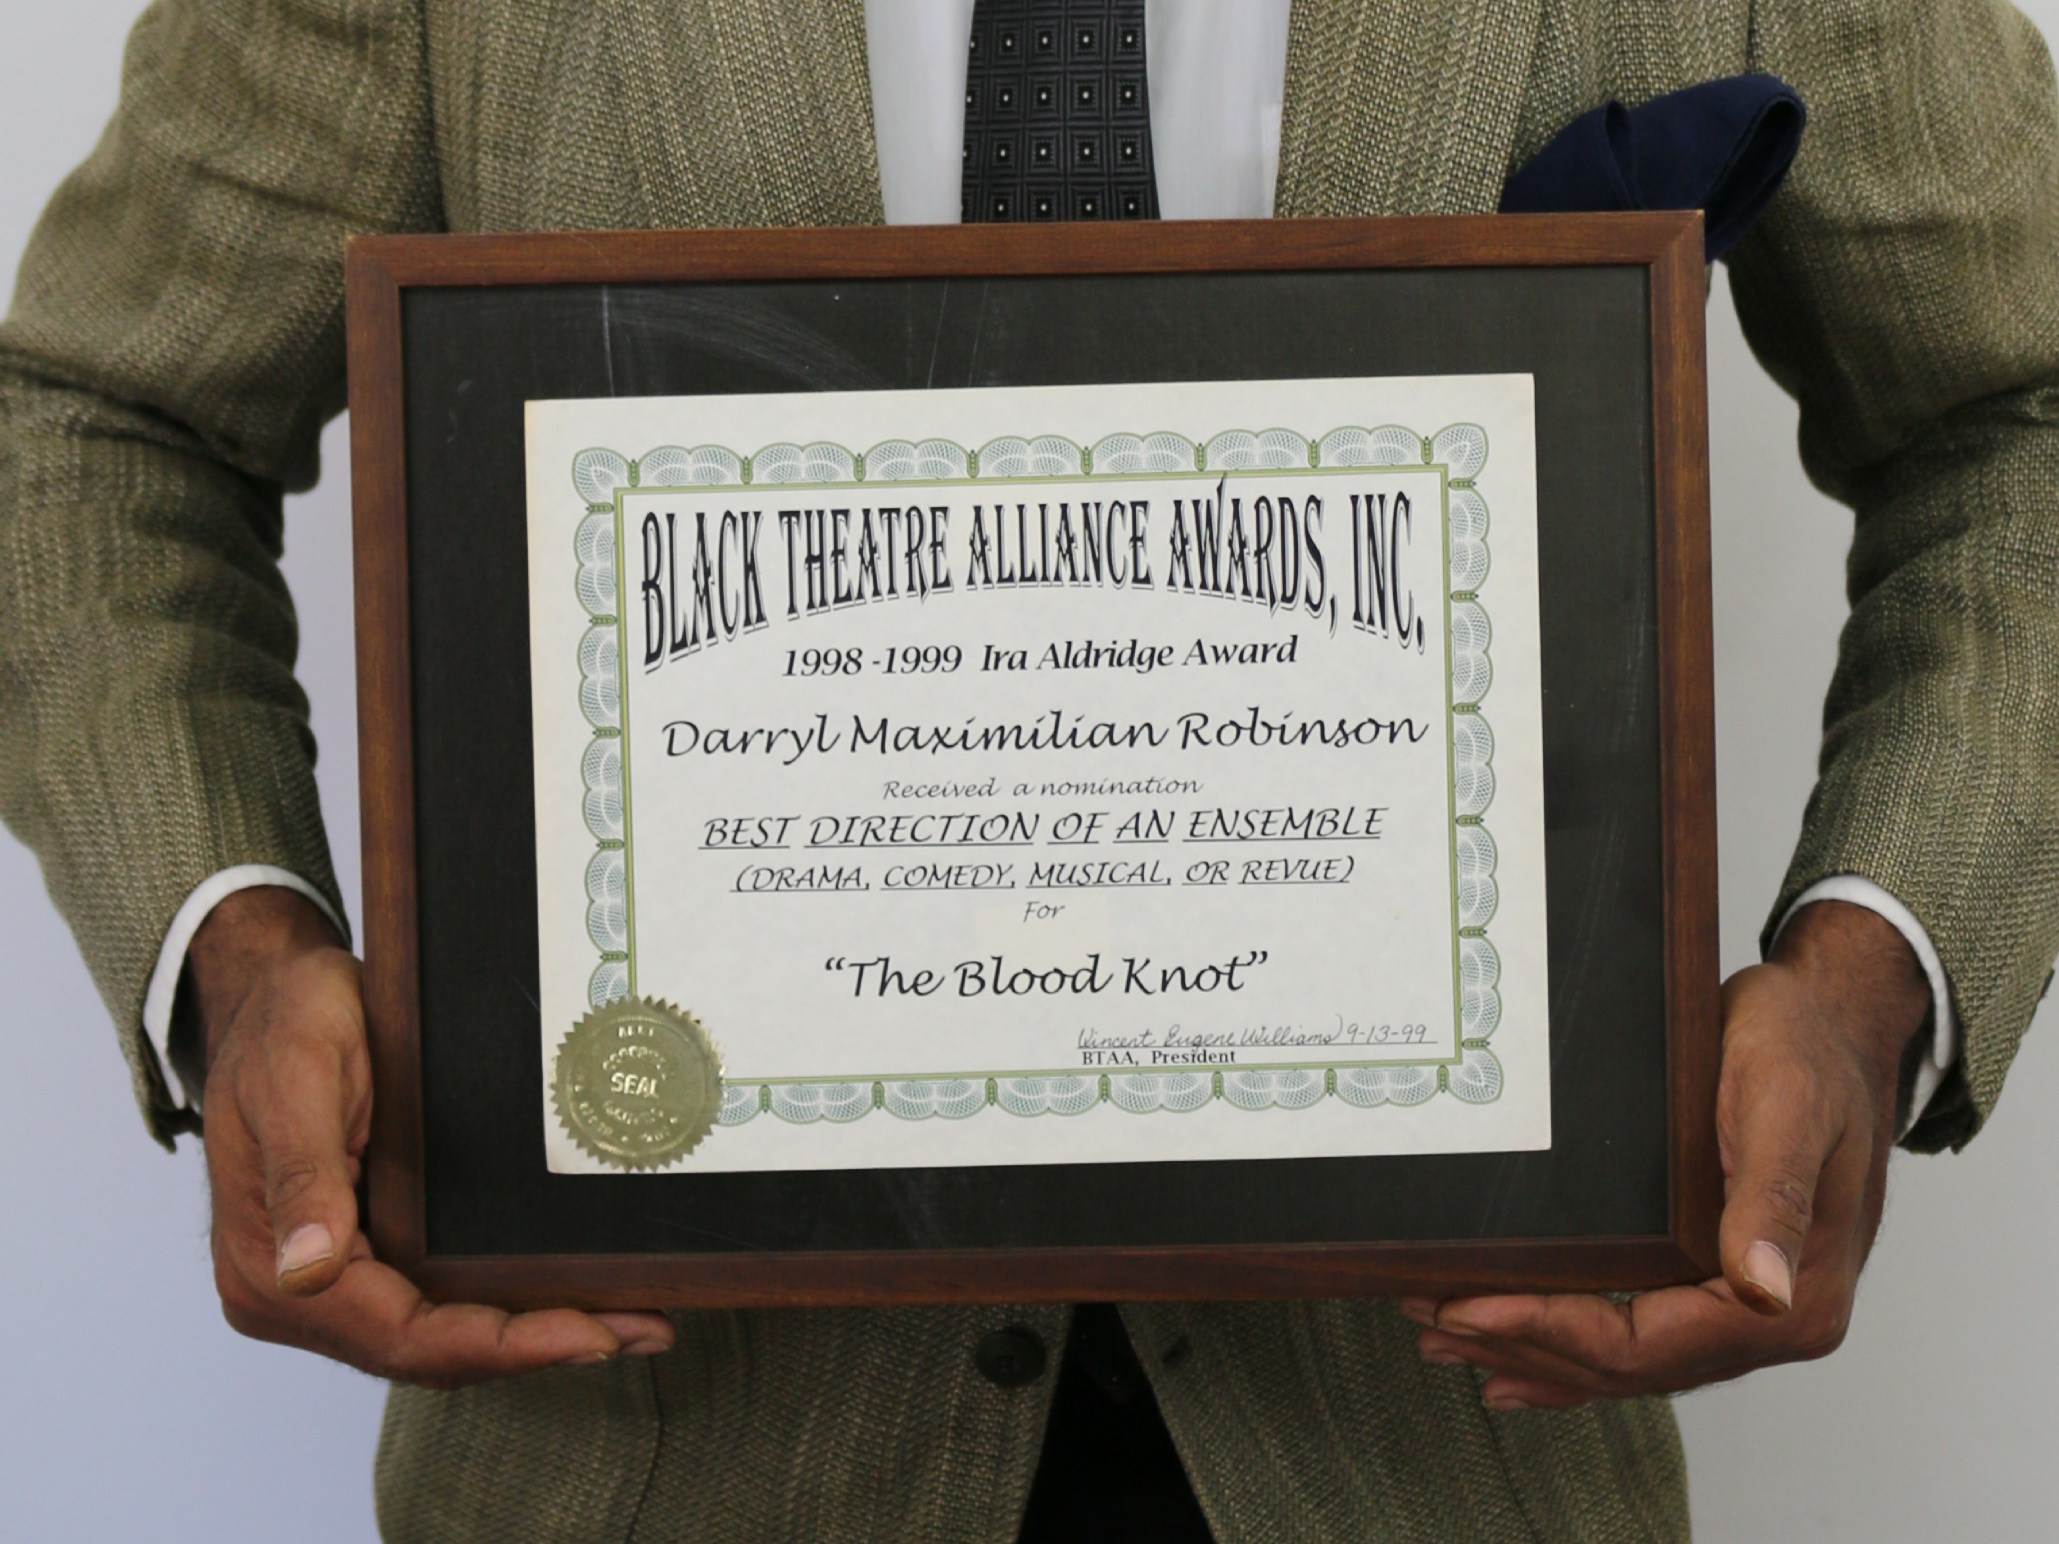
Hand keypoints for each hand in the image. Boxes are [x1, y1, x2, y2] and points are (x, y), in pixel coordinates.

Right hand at [190, 887, 673, 1386]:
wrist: (274, 993)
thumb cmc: (281, 1023)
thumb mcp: (294, 1075)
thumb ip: (302, 1174)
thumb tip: (308, 1269)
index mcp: (268, 1269)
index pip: (400, 1338)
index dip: (500, 1346)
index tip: (588, 1335)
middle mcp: (295, 1292)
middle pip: (429, 1353)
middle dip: (537, 1348)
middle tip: (639, 1329)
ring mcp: (328, 1281)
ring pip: (439, 1340)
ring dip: (530, 1338)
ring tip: (629, 1322)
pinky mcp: (361, 1256)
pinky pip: (435, 1304)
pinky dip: (502, 1311)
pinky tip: (567, 1296)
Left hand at [1401, 899, 1930, 1408]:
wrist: (1833, 1024)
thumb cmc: (1809, 1052)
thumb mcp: (1789, 1106)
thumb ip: (1773, 1198)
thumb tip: (1763, 1291)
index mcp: (1793, 1298)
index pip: (1646, 1346)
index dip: (1549, 1332)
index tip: (1467, 1310)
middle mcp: (1769, 1319)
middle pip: (1623, 1365)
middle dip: (1518, 1342)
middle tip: (1424, 1312)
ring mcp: (1742, 1308)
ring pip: (1620, 1359)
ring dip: (1529, 1350)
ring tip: (1440, 1333)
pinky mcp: (1713, 1282)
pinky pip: (1635, 1336)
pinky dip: (1567, 1353)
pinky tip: (1509, 1366)